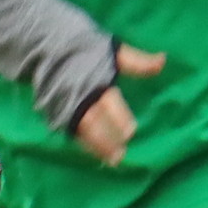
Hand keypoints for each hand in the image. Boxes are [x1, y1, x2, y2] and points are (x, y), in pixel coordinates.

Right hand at [65, 44, 167, 167]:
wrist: (45, 47)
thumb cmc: (85, 50)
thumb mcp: (113, 51)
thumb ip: (136, 61)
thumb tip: (163, 61)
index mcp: (95, 81)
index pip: (108, 102)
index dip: (118, 117)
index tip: (131, 131)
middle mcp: (79, 96)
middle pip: (92, 122)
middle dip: (106, 140)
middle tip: (120, 155)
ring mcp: (64, 106)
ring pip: (81, 130)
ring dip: (96, 146)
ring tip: (112, 160)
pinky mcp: (55, 112)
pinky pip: (72, 131)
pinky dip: (85, 143)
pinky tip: (97, 153)